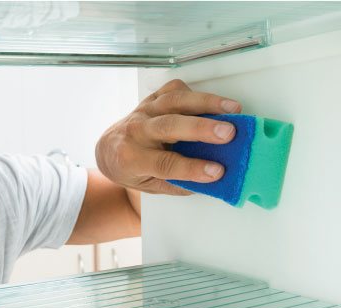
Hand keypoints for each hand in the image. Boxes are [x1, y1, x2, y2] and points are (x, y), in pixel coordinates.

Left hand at [96, 79, 241, 194]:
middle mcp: (136, 131)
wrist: (108, 149)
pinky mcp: (151, 98)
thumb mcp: (149, 185)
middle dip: (200, 128)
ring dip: (206, 103)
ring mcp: (143, 111)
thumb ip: (177, 184)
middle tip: (228, 133)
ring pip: (173, 101)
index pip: (164, 163)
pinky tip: (214, 102)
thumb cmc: (131, 169)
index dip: (192, 168)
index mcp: (132, 158)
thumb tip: (213, 181)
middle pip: (168, 126)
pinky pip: (173, 90)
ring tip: (232, 109)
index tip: (217, 171)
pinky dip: (195, 93)